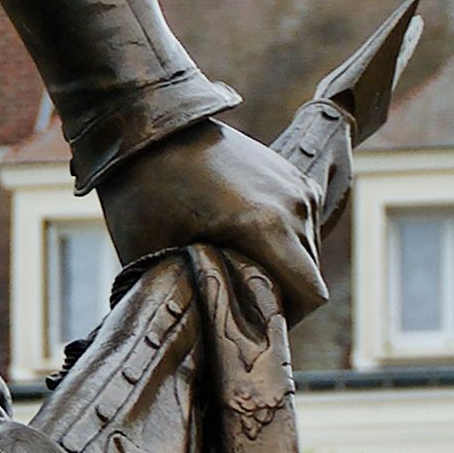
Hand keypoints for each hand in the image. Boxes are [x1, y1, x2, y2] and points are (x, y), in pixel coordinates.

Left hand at [98, 118, 325, 319]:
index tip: (247, 323)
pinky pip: (299, 221)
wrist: (147, 122)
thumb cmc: (143, 189)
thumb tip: (205, 331)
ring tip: (233, 265)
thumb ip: (192, 295)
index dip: (285, 320)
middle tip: (233, 299)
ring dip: (280, 265)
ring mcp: (295, 183)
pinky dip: (280, 239)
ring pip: (307, 249)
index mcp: (267, 226)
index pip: (311, 295)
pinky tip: (239, 238)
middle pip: (310, 275)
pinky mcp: (288, 172)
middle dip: (279, 294)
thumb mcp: (156, 255)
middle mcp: (293, 204)